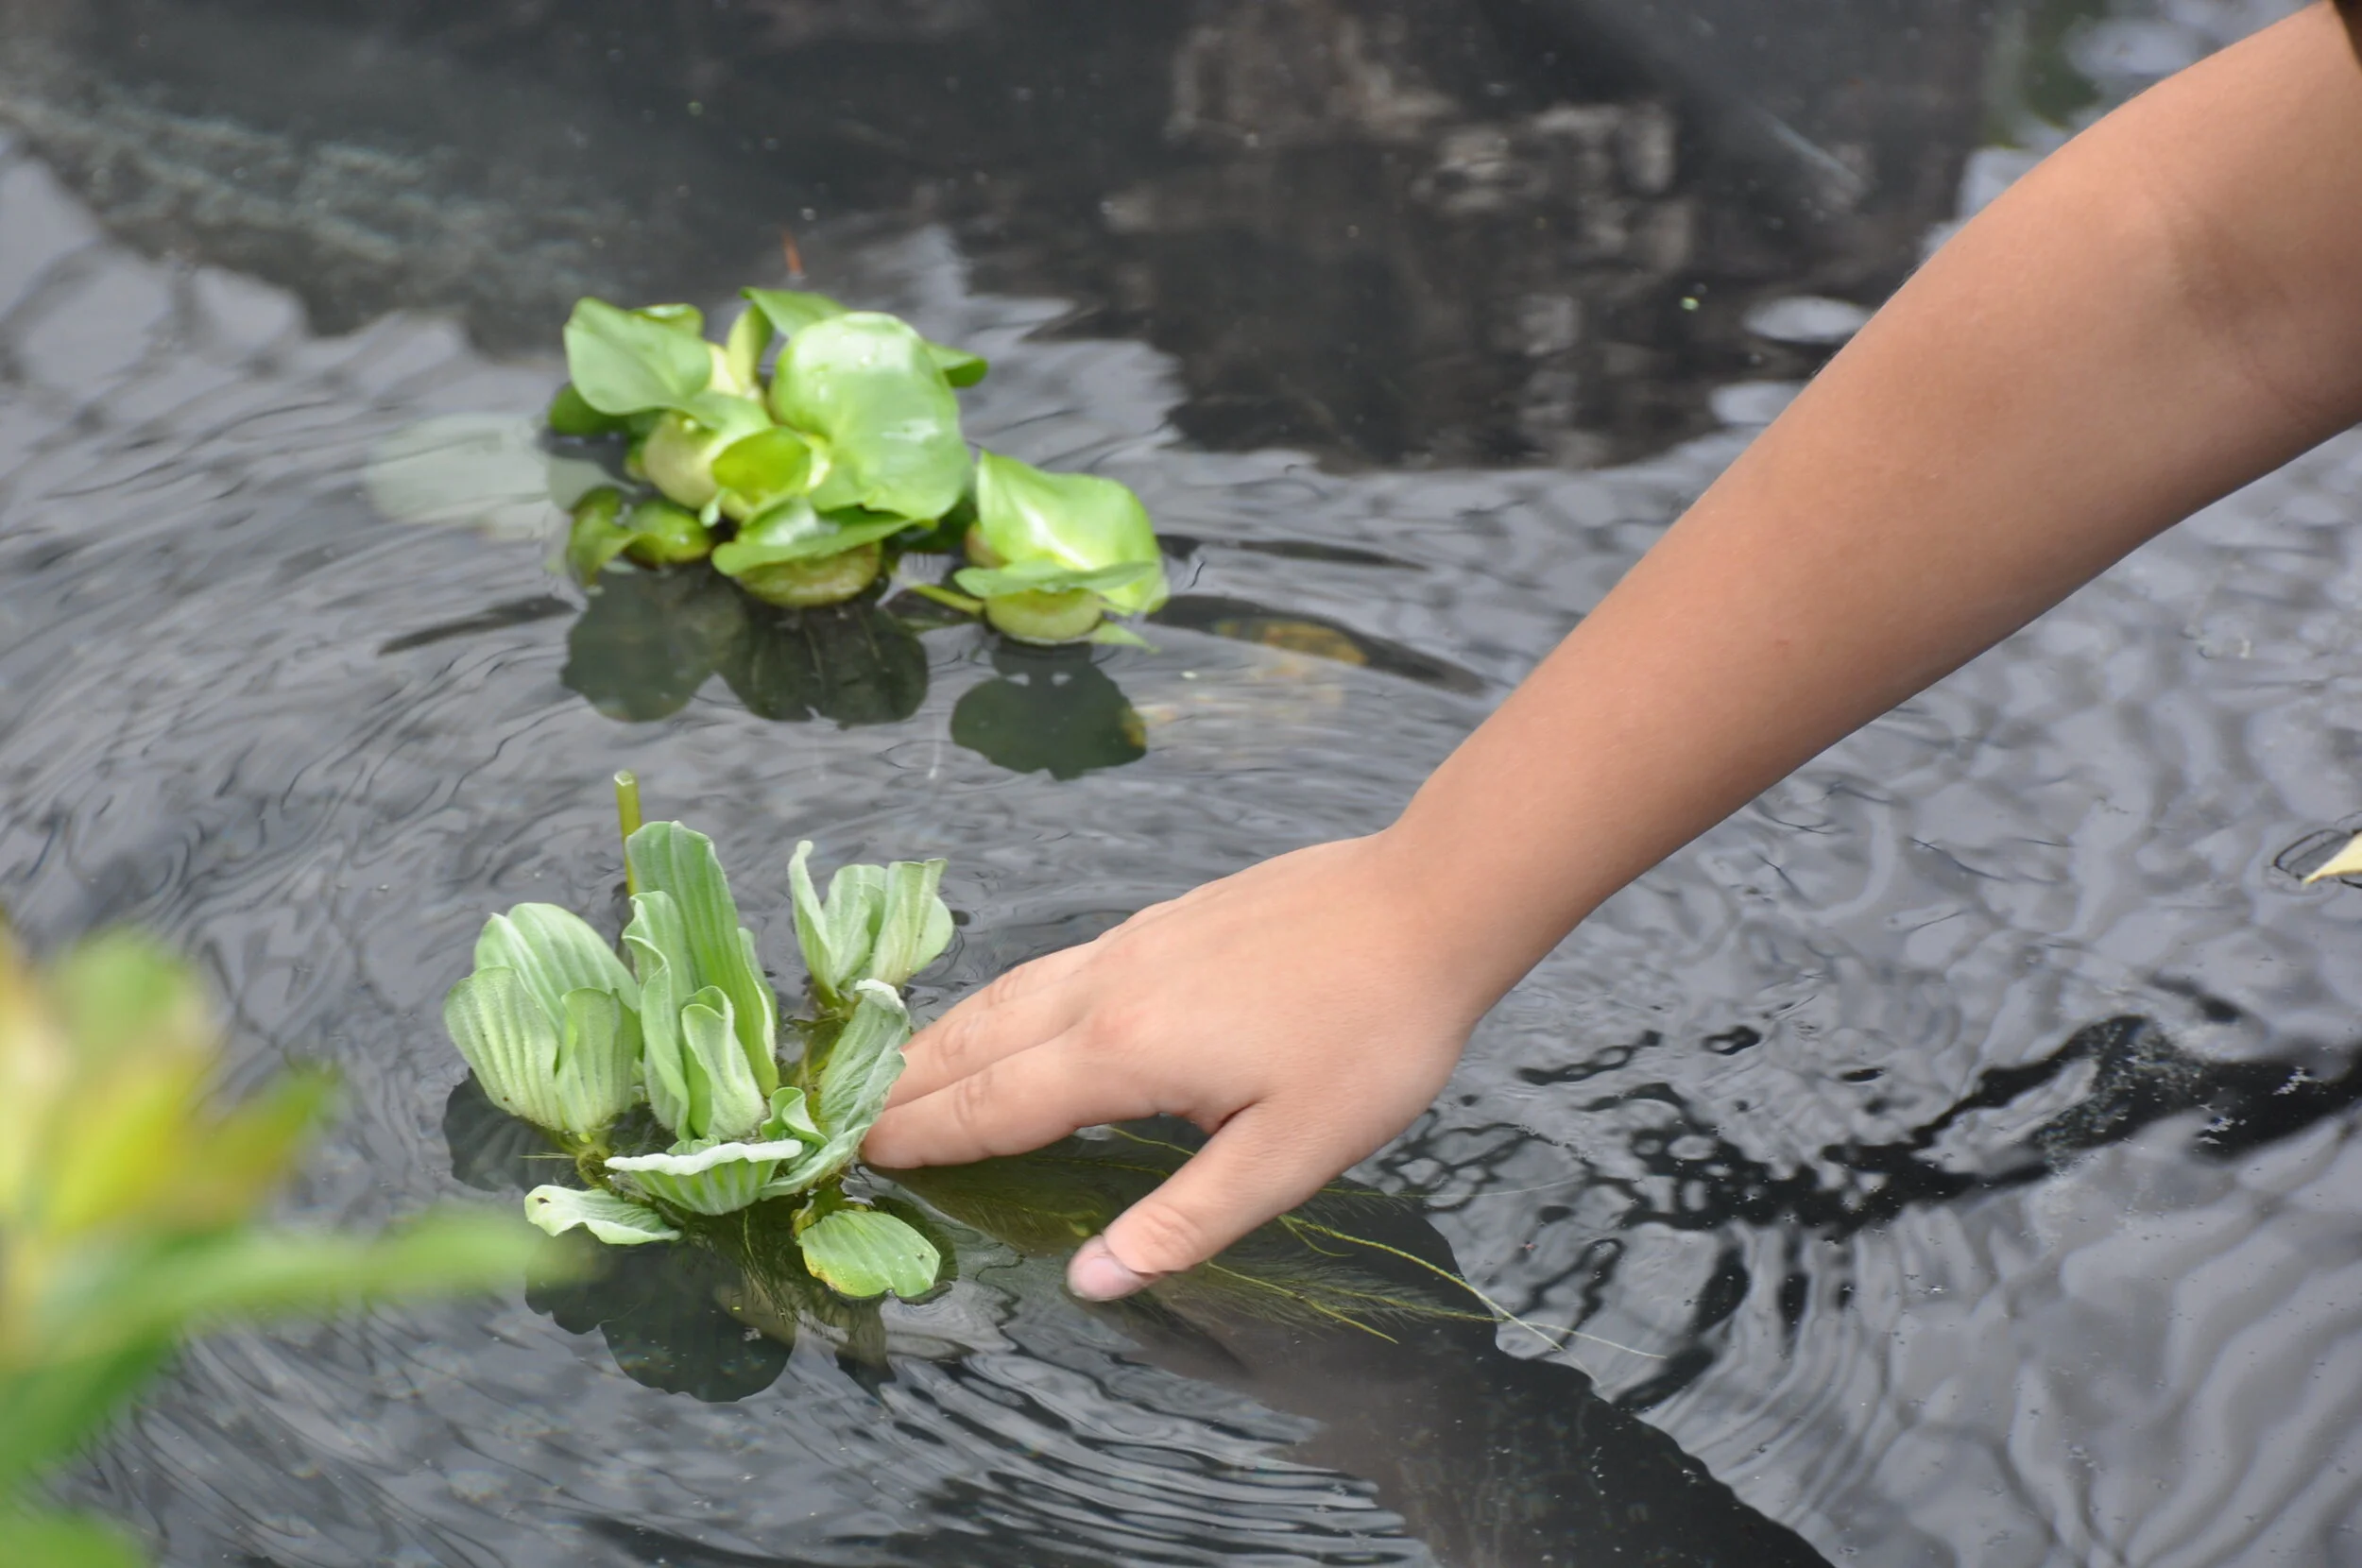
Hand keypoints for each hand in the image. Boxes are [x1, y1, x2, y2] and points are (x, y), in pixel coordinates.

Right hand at [861, 832, 1491, 1299]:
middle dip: (907, 1086)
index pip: (996, 1106)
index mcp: (1126, 1052)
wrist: (1427, 902)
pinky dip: (998, 998)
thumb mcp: (1291, 1155)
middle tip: (843, 1123)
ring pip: (1009, 993)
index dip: (924, 1140)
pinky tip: (1009, 1010)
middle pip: (979, 1041)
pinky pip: (1049, 966)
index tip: (858, 1160)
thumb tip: (1092, 1278)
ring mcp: (1133, 941)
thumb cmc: (1371, 1036)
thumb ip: (1183, 1218)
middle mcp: (1108, 987)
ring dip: (944, 1038)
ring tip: (898, 1071)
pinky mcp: (1164, 919)